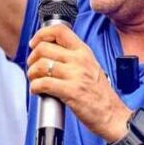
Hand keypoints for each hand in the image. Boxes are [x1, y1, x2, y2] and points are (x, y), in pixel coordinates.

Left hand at [27, 24, 131, 141]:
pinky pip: (43, 84)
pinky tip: (37, 90)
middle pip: (44, 48)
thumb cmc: (100, 93)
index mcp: (83, 51)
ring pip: (41, 65)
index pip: (60, 30)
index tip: (34, 42)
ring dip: (31, 73)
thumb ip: (72, 55)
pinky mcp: (71, 92)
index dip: (42, 34)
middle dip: (32, 58)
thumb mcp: (90, 65)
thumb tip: (48, 51)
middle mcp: (79, 59)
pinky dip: (35, 87)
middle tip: (32, 66)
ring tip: (34, 80)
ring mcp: (75, 75)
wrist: (112, 114)